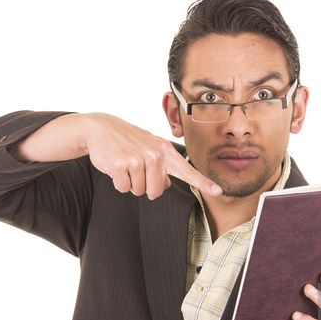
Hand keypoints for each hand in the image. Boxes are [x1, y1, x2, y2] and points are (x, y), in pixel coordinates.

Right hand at [83, 113, 221, 199]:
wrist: (102, 128)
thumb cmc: (129, 141)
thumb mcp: (150, 148)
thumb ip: (162, 167)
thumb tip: (164, 186)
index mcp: (165, 152)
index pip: (188, 171)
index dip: (204, 183)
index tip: (218, 191)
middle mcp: (154, 155)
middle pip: (156, 191)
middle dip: (145, 186)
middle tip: (136, 168)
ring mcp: (137, 160)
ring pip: (138, 191)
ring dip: (130, 182)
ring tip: (125, 163)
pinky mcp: (120, 166)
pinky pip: (123, 188)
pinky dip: (118, 181)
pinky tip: (116, 165)